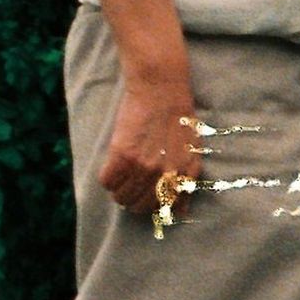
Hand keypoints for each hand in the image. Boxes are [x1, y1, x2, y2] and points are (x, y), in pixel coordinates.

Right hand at [97, 62, 202, 218]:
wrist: (161, 87)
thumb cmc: (178, 115)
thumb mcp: (193, 149)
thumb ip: (187, 179)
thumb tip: (180, 211)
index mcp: (184, 173)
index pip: (165, 207)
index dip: (153, 206)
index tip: (146, 199)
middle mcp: (165, 174)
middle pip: (139, 206)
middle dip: (132, 200)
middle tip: (129, 184)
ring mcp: (143, 165)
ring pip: (121, 196)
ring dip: (118, 190)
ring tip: (121, 174)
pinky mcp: (123, 154)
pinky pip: (107, 181)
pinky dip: (107, 178)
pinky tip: (112, 166)